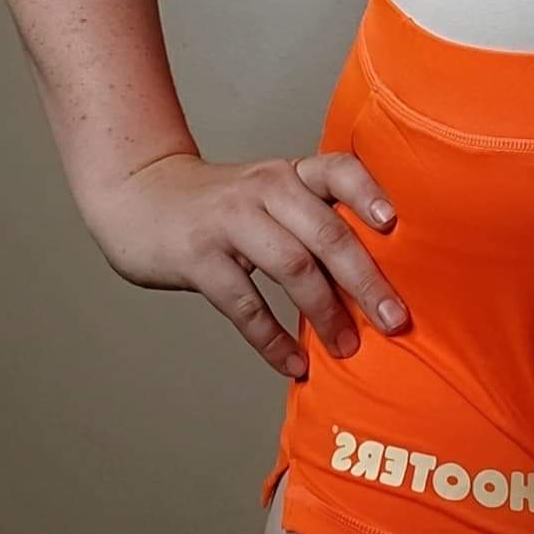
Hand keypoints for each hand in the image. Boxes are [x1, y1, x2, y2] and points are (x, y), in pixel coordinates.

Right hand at [82, 150, 407, 376]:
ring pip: (292, 267)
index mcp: (289, 173)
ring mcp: (230, 222)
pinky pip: (245, 304)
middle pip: (326, 232)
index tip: (395, 224)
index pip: (338, 170)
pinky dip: (273, 339)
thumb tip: (375, 277)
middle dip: (365, 279)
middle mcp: (265, 190)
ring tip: (348, 348)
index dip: (369, 193)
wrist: (138, 195)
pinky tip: (294, 363)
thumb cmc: (220, 204)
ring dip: (325, 313)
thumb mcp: (268, 193)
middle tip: (395, 318)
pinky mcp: (198, 257)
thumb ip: (313, 218)